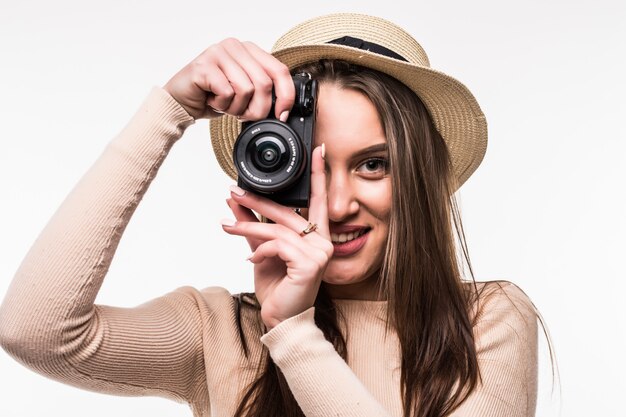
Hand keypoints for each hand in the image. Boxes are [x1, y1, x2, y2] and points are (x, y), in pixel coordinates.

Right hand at [163, 38, 294, 120]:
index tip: (282, 115)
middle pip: (264, 83)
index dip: (286, 95)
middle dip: (257, 109)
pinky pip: (227, 93)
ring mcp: (218, 53)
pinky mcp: (204, 65)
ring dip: (236, 108)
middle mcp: (235, 46)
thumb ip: (262, 90)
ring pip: (246, 90)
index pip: (280, 70)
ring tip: (224, 104)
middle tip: (242, 114)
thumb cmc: (213, 96)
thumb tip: (284, 108)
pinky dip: (221, 105)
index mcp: (249, 50)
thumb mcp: (245, 93)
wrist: (181, 102)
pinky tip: (211, 100)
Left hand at [222, 146, 331, 329]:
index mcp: (317, 236)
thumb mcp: (261, 250)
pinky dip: (260, 249)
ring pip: (278, 228)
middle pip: (289, 211)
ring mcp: (319, 253)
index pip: (318, 199)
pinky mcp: (309, 264)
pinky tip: (252, 259)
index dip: (318, 174)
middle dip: (257, 201)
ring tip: (229, 227)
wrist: (280, 318)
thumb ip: (253, 225)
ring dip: (249, 226)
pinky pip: (278, 245)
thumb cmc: (277, 286)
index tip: (317, 149)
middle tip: (234, 193)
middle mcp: (323, 242)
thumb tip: (236, 201)